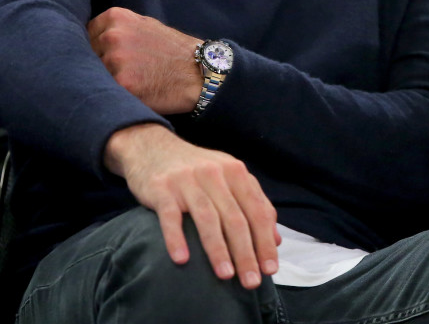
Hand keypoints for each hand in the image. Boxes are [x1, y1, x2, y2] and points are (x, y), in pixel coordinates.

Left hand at [88, 7, 202, 114]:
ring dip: (105, 82)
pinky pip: (106, 91)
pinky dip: (115, 95)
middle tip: (121, 73)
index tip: (106, 58)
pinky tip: (132, 93)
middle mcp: (113, 36)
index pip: (86, 34)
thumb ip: (117, 28)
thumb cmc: (172, 51)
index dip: (95, 49)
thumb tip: (88, 38)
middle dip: (98, 65)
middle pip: (86, 55)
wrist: (199, 73)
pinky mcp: (122, 84)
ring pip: (94, 75)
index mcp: (116, 17)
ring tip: (130, 83)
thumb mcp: (146, 25)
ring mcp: (116, 60)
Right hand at [104, 124, 280, 288]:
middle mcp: (215, 174)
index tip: (271, 269)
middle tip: (251, 281)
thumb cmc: (196, 170)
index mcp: (236, 172)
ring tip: (226, 275)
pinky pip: (171, 216)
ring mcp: (187, 180)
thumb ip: (253, 203)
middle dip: (246, 253)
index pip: (258, 211)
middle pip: (236, 219)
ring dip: (218, 250)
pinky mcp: (162, 188)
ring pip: (208, 219)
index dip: (266, 242)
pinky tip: (182, 259)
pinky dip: (177, 238)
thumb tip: (276, 239)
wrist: (153, 147)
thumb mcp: (229, 177)